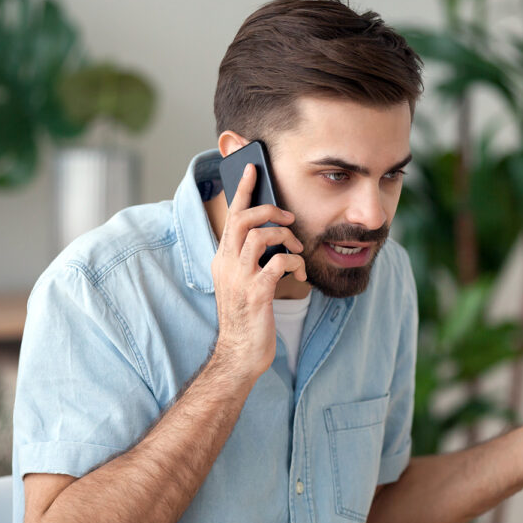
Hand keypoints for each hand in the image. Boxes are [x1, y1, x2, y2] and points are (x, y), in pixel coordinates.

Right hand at [210, 162, 306, 378]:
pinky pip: (278, 264)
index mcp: (223, 259)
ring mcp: (240, 278)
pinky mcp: (256, 293)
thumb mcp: (244, 282)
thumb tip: (274, 235)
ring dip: (285, 238)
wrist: (240, 354)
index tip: (252, 168)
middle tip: (288, 219)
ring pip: (260, 236)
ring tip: (296, 251)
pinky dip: (293, 263)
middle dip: (270, 211)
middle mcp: (227, 264)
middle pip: (243, 220)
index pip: (231, 217)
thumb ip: (251, 259)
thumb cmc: (247, 318)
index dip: (242, 190)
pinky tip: (299, 273)